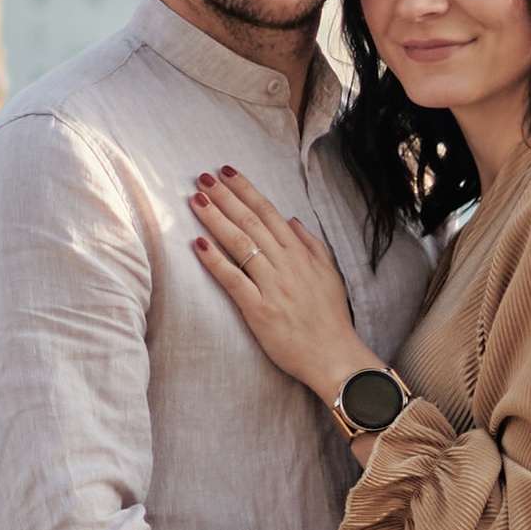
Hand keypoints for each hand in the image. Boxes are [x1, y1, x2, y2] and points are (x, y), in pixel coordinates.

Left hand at [189, 167, 369, 401]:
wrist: (334, 357)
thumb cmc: (330, 319)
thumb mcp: (329, 274)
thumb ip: (312, 245)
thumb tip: (291, 219)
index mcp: (301, 254)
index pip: (269, 213)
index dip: (246, 190)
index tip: (227, 172)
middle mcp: (287, 265)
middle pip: (251, 222)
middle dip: (226, 196)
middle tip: (203, 177)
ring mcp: (272, 287)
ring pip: (240, 244)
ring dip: (216, 219)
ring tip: (196, 199)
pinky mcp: (259, 310)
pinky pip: (233, 280)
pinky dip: (215, 260)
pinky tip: (198, 243)